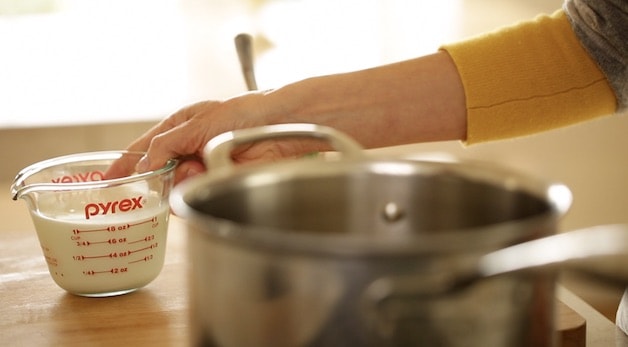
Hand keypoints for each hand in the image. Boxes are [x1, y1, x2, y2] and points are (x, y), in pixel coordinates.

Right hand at [105, 93, 329, 184]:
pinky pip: (196, 197)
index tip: (106, 182)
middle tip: (178, 168)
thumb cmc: (242, 113)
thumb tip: (143, 167)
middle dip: (160, 177)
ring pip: (175, 188)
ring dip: (182, 181)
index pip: (143, 149)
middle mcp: (188, 150)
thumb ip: (166, 144)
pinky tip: (208, 176)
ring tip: (200, 167)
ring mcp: (202, 169)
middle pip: (157, 175)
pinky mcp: (217, 184)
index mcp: (178, 129)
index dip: (124, 165)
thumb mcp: (197, 123)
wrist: (278, 127)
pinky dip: (197, 190)